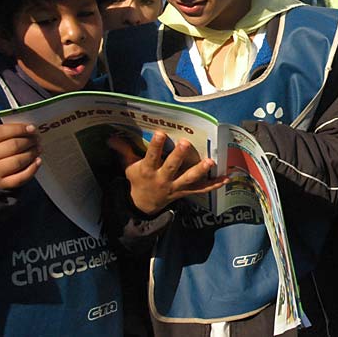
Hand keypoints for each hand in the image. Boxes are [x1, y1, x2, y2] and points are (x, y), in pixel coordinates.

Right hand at [0, 123, 40, 189]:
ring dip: (32, 153)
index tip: (32, 128)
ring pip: (18, 161)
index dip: (19, 129)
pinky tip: (38, 161)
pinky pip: (20, 177)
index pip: (1, 132)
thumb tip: (32, 130)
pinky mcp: (3, 183)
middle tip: (37, 139)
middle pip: (13, 146)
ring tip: (38, 149)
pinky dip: (32, 168)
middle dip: (29, 141)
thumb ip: (11, 132)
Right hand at [111, 131, 227, 214]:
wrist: (143, 205)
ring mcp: (175, 187)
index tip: (160, 132)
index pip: (151, 156)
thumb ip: (124, 151)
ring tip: (210, 161)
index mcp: (147, 171)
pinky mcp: (185, 192)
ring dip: (200, 171)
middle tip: (186, 144)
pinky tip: (226, 178)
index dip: (155, 145)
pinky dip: (214, 185)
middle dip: (178, 156)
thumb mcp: (128, 166)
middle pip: (172, 167)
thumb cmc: (137, 180)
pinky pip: (201, 190)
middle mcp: (162, 179)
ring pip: (189, 179)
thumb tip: (111, 137)